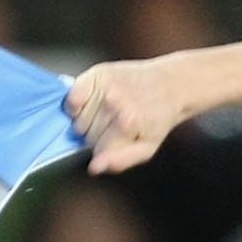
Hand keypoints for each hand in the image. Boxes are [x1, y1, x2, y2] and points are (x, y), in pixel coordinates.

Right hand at [67, 59, 194, 173]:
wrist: (169, 85)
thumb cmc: (156, 119)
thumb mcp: (147, 147)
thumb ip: (121, 161)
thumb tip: (94, 168)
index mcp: (127, 122)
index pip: (96, 150)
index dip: (105, 149)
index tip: (118, 140)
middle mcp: (114, 101)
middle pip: (84, 134)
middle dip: (96, 134)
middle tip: (115, 124)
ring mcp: (105, 86)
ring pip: (76, 119)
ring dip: (87, 120)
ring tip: (107, 112)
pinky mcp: (97, 73)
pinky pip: (71, 99)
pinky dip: (76, 104)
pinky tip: (91, 103)